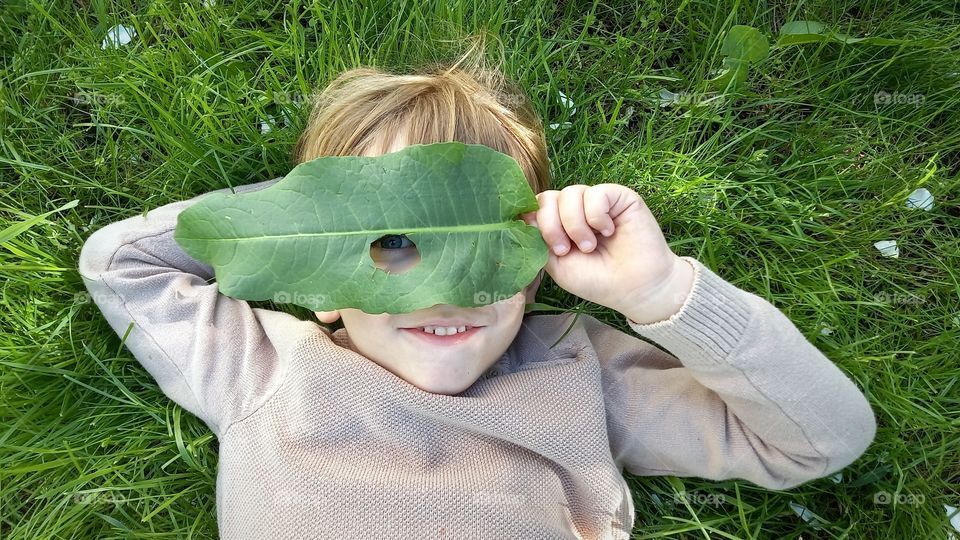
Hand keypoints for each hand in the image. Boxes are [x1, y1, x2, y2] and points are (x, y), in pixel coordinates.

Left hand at [520, 184, 693, 322]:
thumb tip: (523, 216)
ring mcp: (597, 201)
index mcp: (559, 224)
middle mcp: (576, 209)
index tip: (547, 246)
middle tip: (566, 249)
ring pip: (569, 194)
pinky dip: (596, 216)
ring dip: (575, 224)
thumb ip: (539, 240)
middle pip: (547, 197)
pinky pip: (595, 193)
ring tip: (589, 246)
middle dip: (551, 226)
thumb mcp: (557, 265)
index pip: (535, 207)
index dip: (534, 220)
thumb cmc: (597, 280)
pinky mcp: (618, 197)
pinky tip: (607, 232)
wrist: (635, 288)